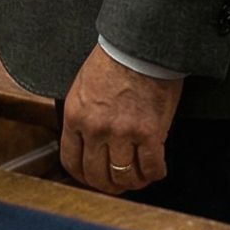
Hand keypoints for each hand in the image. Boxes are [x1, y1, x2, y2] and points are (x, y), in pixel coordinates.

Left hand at [60, 44, 179, 194]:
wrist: (142, 44)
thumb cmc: (115, 58)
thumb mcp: (83, 86)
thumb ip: (82, 117)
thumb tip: (87, 142)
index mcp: (76, 117)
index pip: (72, 162)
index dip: (83, 177)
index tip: (93, 177)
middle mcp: (96, 129)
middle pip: (97, 175)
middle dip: (108, 184)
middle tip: (118, 183)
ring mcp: (123, 133)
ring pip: (124, 176)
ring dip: (133, 182)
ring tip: (140, 177)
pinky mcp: (150, 133)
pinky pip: (151, 167)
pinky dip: (154, 173)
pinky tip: (157, 169)